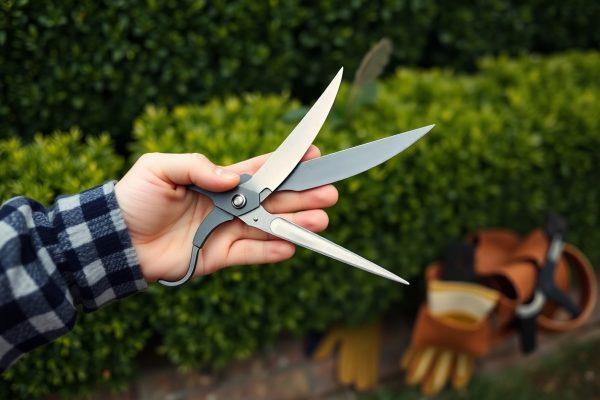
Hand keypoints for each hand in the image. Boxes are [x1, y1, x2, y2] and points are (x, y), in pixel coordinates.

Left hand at [114, 146, 337, 281]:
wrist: (116, 240)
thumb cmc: (135, 199)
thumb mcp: (159, 168)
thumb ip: (196, 167)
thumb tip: (231, 180)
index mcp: (218, 181)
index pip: (261, 171)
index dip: (287, 164)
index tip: (314, 157)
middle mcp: (228, 206)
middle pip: (274, 200)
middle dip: (303, 196)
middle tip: (330, 194)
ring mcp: (226, 231)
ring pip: (268, 227)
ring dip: (295, 224)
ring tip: (320, 222)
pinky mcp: (220, 256)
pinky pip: (250, 253)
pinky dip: (271, 251)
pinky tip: (292, 246)